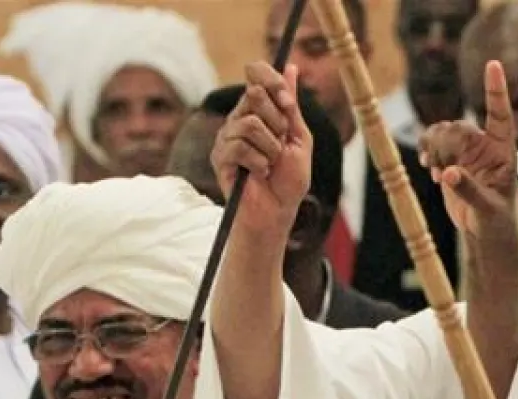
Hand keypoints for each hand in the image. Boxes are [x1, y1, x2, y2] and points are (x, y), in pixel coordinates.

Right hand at [213, 61, 311, 237]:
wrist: (277, 212)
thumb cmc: (289, 180)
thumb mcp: (298, 138)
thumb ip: (291, 106)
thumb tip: (291, 67)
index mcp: (260, 109)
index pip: (256, 74)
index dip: (272, 82)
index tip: (288, 104)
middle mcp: (240, 117)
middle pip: (253, 94)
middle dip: (276, 121)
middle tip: (280, 143)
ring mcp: (227, 136)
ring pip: (249, 123)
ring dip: (270, 148)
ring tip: (270, 164)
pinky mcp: (219, 156)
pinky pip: (239, 146)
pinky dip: (258, 162)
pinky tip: (259, 173)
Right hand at [419, 61, 517, 242]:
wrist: (483, 230)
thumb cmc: (494, 220)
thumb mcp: (486, 209)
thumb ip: (469, 191)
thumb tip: (448, 174)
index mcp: (502, 151)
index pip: (500, 115)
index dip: (495, 90)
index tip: (493, 64)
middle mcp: (485, 145)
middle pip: (458, 127)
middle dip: (444, 145)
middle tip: (437, 168)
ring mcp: (467, 150)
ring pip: (443, 131)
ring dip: (433, 147)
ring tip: (433, 169)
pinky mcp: (450, 158)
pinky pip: (432, 140)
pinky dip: (426, 149)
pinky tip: (426, 166)